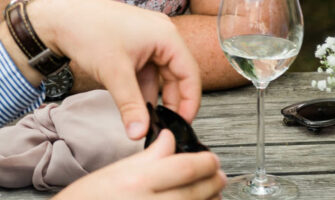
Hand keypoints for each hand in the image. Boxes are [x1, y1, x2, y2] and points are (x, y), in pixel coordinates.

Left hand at [20, 0, 201, 138]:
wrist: (59, 17)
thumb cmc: (87, 30)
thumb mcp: (114, 73)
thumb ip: (130, 105)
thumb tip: (139, 132)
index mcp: (165, 35)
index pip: (189, 74)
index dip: (189, 102)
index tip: (182, 123)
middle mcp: (160, 34)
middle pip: (176, 75)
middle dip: (169, 101)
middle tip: (162, 125)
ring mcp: (146, 38)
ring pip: (159, 75)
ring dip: (152, 95)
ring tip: (143, 117)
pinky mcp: (133, 44)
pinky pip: (145, 70)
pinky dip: (140, 86)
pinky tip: (133, 103)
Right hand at [56, 130, 225, 199]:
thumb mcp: (115, 171)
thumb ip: (148, 156)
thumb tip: (169, 140)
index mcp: (137, 181)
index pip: (184, 168)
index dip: (205, 162)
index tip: (211, 159)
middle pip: (196, 191)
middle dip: (213, 181)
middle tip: (219, 174)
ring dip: (210, 199)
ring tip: (213, 192)